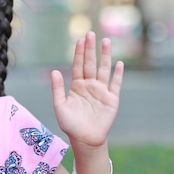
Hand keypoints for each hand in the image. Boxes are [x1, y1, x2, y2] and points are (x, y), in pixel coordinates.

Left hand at [51, 32, 122, 148]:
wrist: (85, 139)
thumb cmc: (70, 124)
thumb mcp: (59, 105)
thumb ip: (58, 88)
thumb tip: (55, 71)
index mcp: (77, 85)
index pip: (78, 65)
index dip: (79, 52)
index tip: (80, 39)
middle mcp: (90, 85)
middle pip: (91, 63)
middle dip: (90, 48)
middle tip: (90, 33)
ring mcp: (101, 91)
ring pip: (104, 69)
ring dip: (105, 55)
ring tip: (106, 41)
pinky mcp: (112, 99)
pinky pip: (115, 84)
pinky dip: (118, 74)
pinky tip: (119, 63)